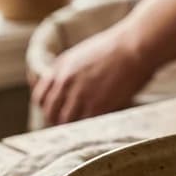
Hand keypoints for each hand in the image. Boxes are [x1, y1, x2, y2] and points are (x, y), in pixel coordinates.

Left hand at [31, 28, 155, 124]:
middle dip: (57, 119)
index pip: (40, 97)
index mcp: (60, 67)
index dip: (47, 107)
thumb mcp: (83, 53)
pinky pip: (84, 124)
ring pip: (65, 121)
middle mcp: (65, 81)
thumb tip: (66, 85)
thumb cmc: (117, 48)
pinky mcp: (96, 105)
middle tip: (69, 123)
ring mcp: (79, 94)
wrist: (135, 46)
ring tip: (82, 128)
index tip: (56, 111)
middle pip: (50, 112)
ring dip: (72, 126)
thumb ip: (70, 70)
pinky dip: (87, 128)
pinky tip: (95, 127)